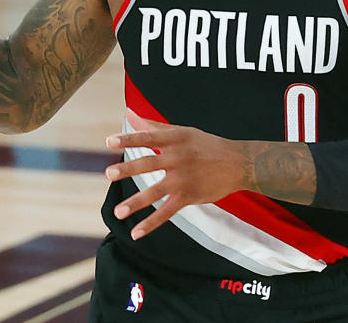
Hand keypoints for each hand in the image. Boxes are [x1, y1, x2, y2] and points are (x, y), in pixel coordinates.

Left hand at [104, 108, 248, 239]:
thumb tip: (129, 114)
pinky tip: (136, 233)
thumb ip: (153, 126)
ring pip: (156, 191)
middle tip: (109, 173)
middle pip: (149, 163)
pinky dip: (151, 223)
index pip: (147, 138)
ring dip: (136, 202)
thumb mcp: (182, 131)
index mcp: (174, 139)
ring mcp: (183, 179)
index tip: (109, 141)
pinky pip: (167, 212)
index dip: (128, 139)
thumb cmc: (206, 144)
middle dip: (128, 169)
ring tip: (118, 212)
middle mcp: (178, 158)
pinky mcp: (189, 196)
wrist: (238, 163)